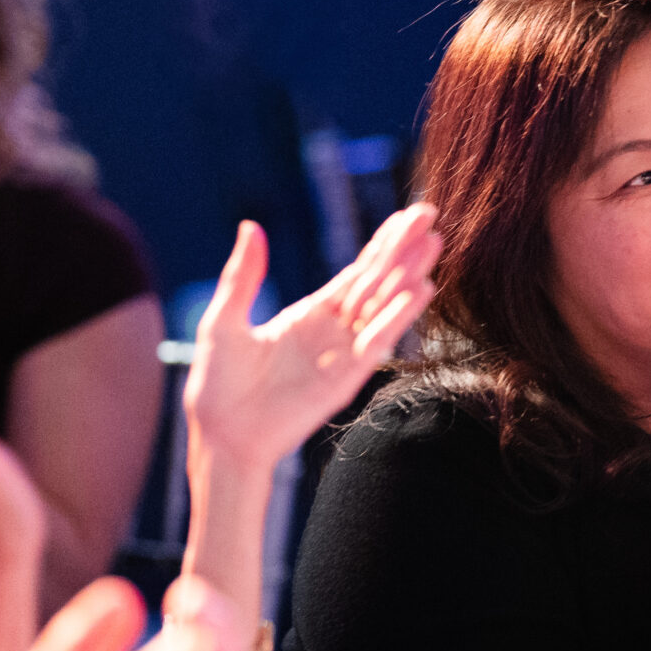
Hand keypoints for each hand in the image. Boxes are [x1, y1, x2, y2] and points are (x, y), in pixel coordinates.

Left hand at [186, 204, 438, 473]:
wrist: (221, 435)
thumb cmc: (217, 385)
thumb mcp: (223, 320)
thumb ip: (243, 276)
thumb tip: (251, 226)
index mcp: (309, 315)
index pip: (356, 273)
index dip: (382, 245)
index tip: (407, 218)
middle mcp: (333, 331)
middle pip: (377, 283)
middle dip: (403, 250)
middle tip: (430, 215)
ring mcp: (343, 353)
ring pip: (384, 306)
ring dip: (409, 276)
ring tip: (434, 244)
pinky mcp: (346, 377)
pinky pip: (377, 341)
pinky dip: (398, 316)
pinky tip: (419, 290)